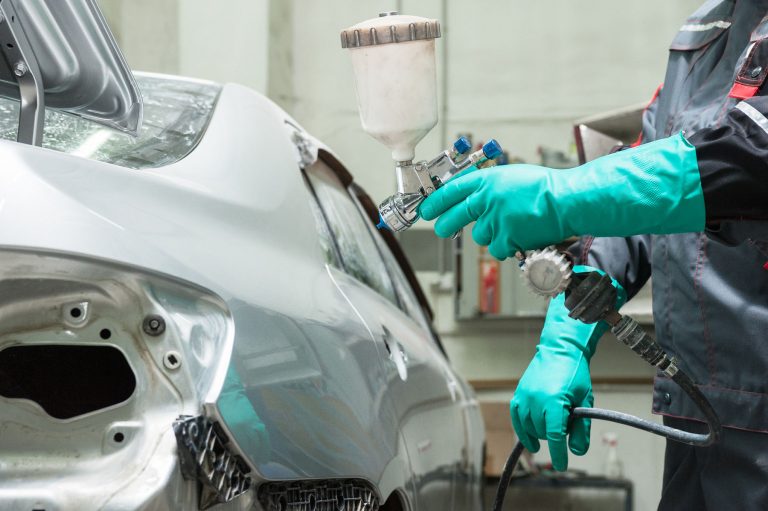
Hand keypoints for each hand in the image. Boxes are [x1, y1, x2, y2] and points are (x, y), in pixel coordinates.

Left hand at [421, 163, 566, 258]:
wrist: (567, 201)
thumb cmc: (545, 188)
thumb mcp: (512, 176)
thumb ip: (491, 187)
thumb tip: (475, 197)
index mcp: (487, 180)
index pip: (452, 191)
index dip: (436, 202)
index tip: (427, 209)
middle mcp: (487, 200)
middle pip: (454, 217)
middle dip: (444, 224)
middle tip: (441, 228)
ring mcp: (495, 220)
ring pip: (480, 235)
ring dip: (491, 234)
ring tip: (511, 225)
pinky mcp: (506, 238)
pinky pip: (497, 248)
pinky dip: (507, 246)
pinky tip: (520, 235)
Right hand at [510, 266, 625, 470]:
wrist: (560, 350)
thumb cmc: (575, 374)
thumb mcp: (585, 400)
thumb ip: (581, 427)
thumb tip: (577, 452)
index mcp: (554, 401)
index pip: (554, 435)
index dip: (558, 454)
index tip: (562, 466)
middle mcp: (535, 399)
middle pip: (543, 433)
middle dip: (556, 435)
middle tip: (568, 422)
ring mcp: (524, 396)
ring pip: (530, 428)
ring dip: (541, 432)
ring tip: (554, 421)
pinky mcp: (518, 394)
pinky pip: (517, 418)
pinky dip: (523, 431)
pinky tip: (531, 441)